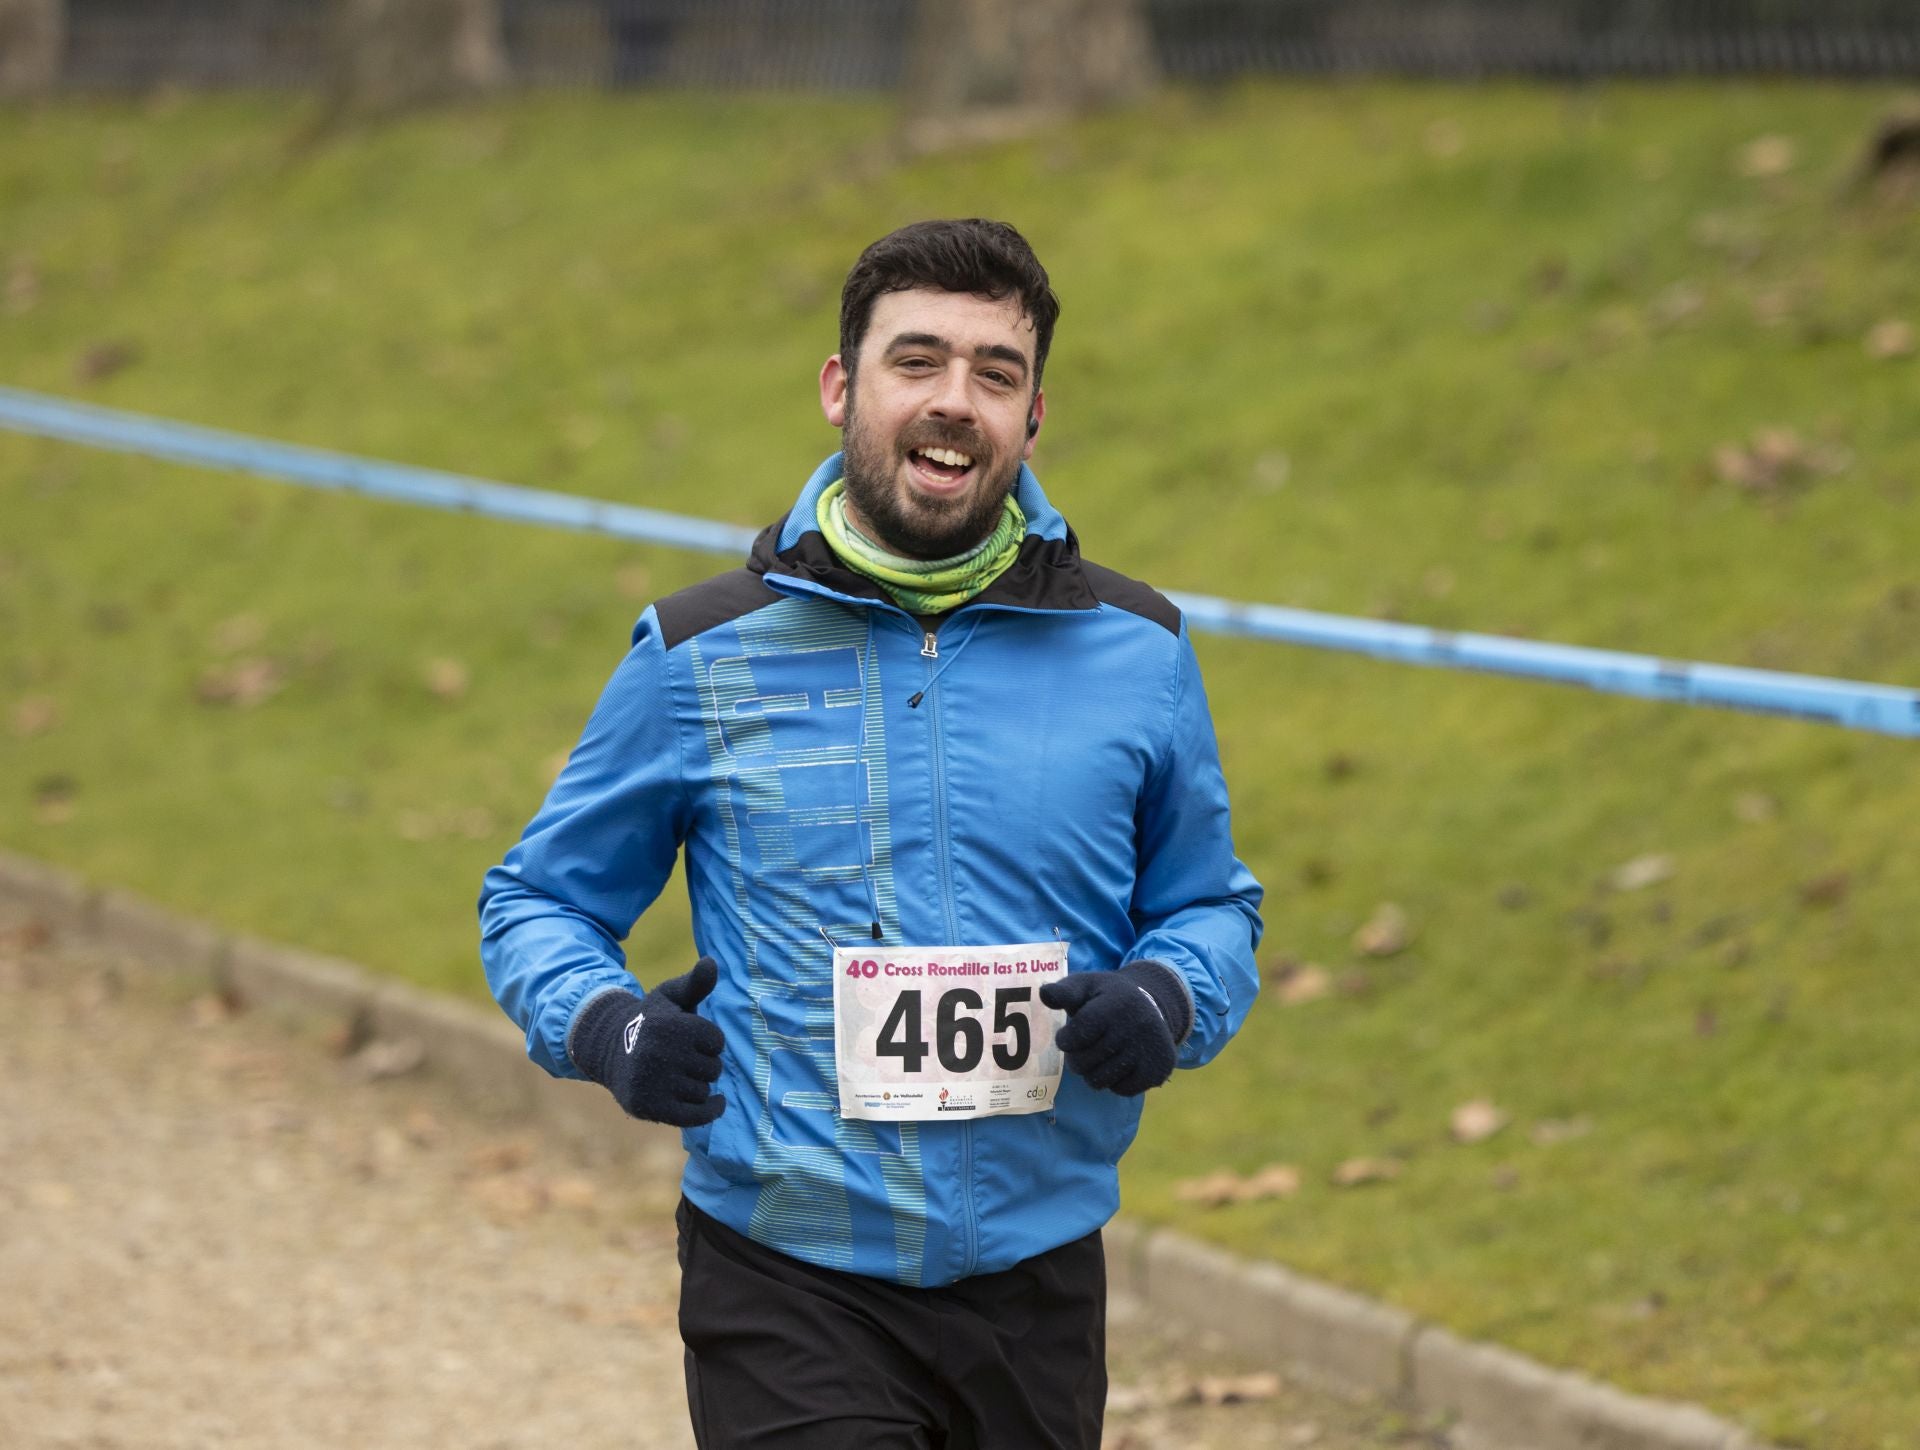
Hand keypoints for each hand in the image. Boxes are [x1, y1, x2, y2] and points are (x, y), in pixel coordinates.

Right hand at [570, 958, 727, 1126]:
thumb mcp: (670, 997)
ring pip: (704, 1091)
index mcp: (667, 1025)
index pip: (717, 1041)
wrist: (609, 1050)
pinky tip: (717, 1102)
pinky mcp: (649, 1107)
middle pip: (713, 1068)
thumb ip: (695, 983)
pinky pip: (695, 1116)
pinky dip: (711, 1111)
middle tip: (683, 1058)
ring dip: (699, 1084)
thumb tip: (712, 961)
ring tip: (678, 1074)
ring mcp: (652, 1083)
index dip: (709, 1040)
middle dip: (705, 1063)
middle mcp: (658, 1054)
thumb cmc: (650, 1021)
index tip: (693, 1037)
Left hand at [1038, 961, 1190, 1095]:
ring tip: (1101, 1055)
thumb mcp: (1088, 985)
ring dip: (1093, 1072)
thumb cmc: (1110, 997)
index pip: (1077, 1034)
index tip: (1067, 1036)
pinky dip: (1115, 1081)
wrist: (1153, 1006)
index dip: (1066, 1039)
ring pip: (1099, 1080)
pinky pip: (1121, 1090)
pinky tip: (1121, 1062)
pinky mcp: (1158, 1070)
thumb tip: (1044, 993)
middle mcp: (1136, 1027)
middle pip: (1083, 1063)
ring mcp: (1149, 1051)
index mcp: (1117, 1004)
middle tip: (1084, 1047)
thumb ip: (1065, 991)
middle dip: (1076, 1058)